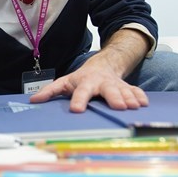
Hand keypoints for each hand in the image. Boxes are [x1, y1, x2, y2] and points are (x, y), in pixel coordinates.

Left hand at [29, 29, 150, 111]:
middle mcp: (102, 83)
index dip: (78, 100)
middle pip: (108, 90)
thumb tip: (33, 100)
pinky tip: (144, 104)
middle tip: (119, 107)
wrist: (103, 65)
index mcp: (85, 83)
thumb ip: (50, 91)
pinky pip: (135, 91)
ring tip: (133, 107)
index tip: (76, 110)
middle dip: (114, 97)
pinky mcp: (127, 88)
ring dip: (129, 98)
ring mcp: (116, 85)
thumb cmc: (81, 78)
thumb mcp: (65, 82)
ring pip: (124, 91)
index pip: (81, 92)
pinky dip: (140, 96)